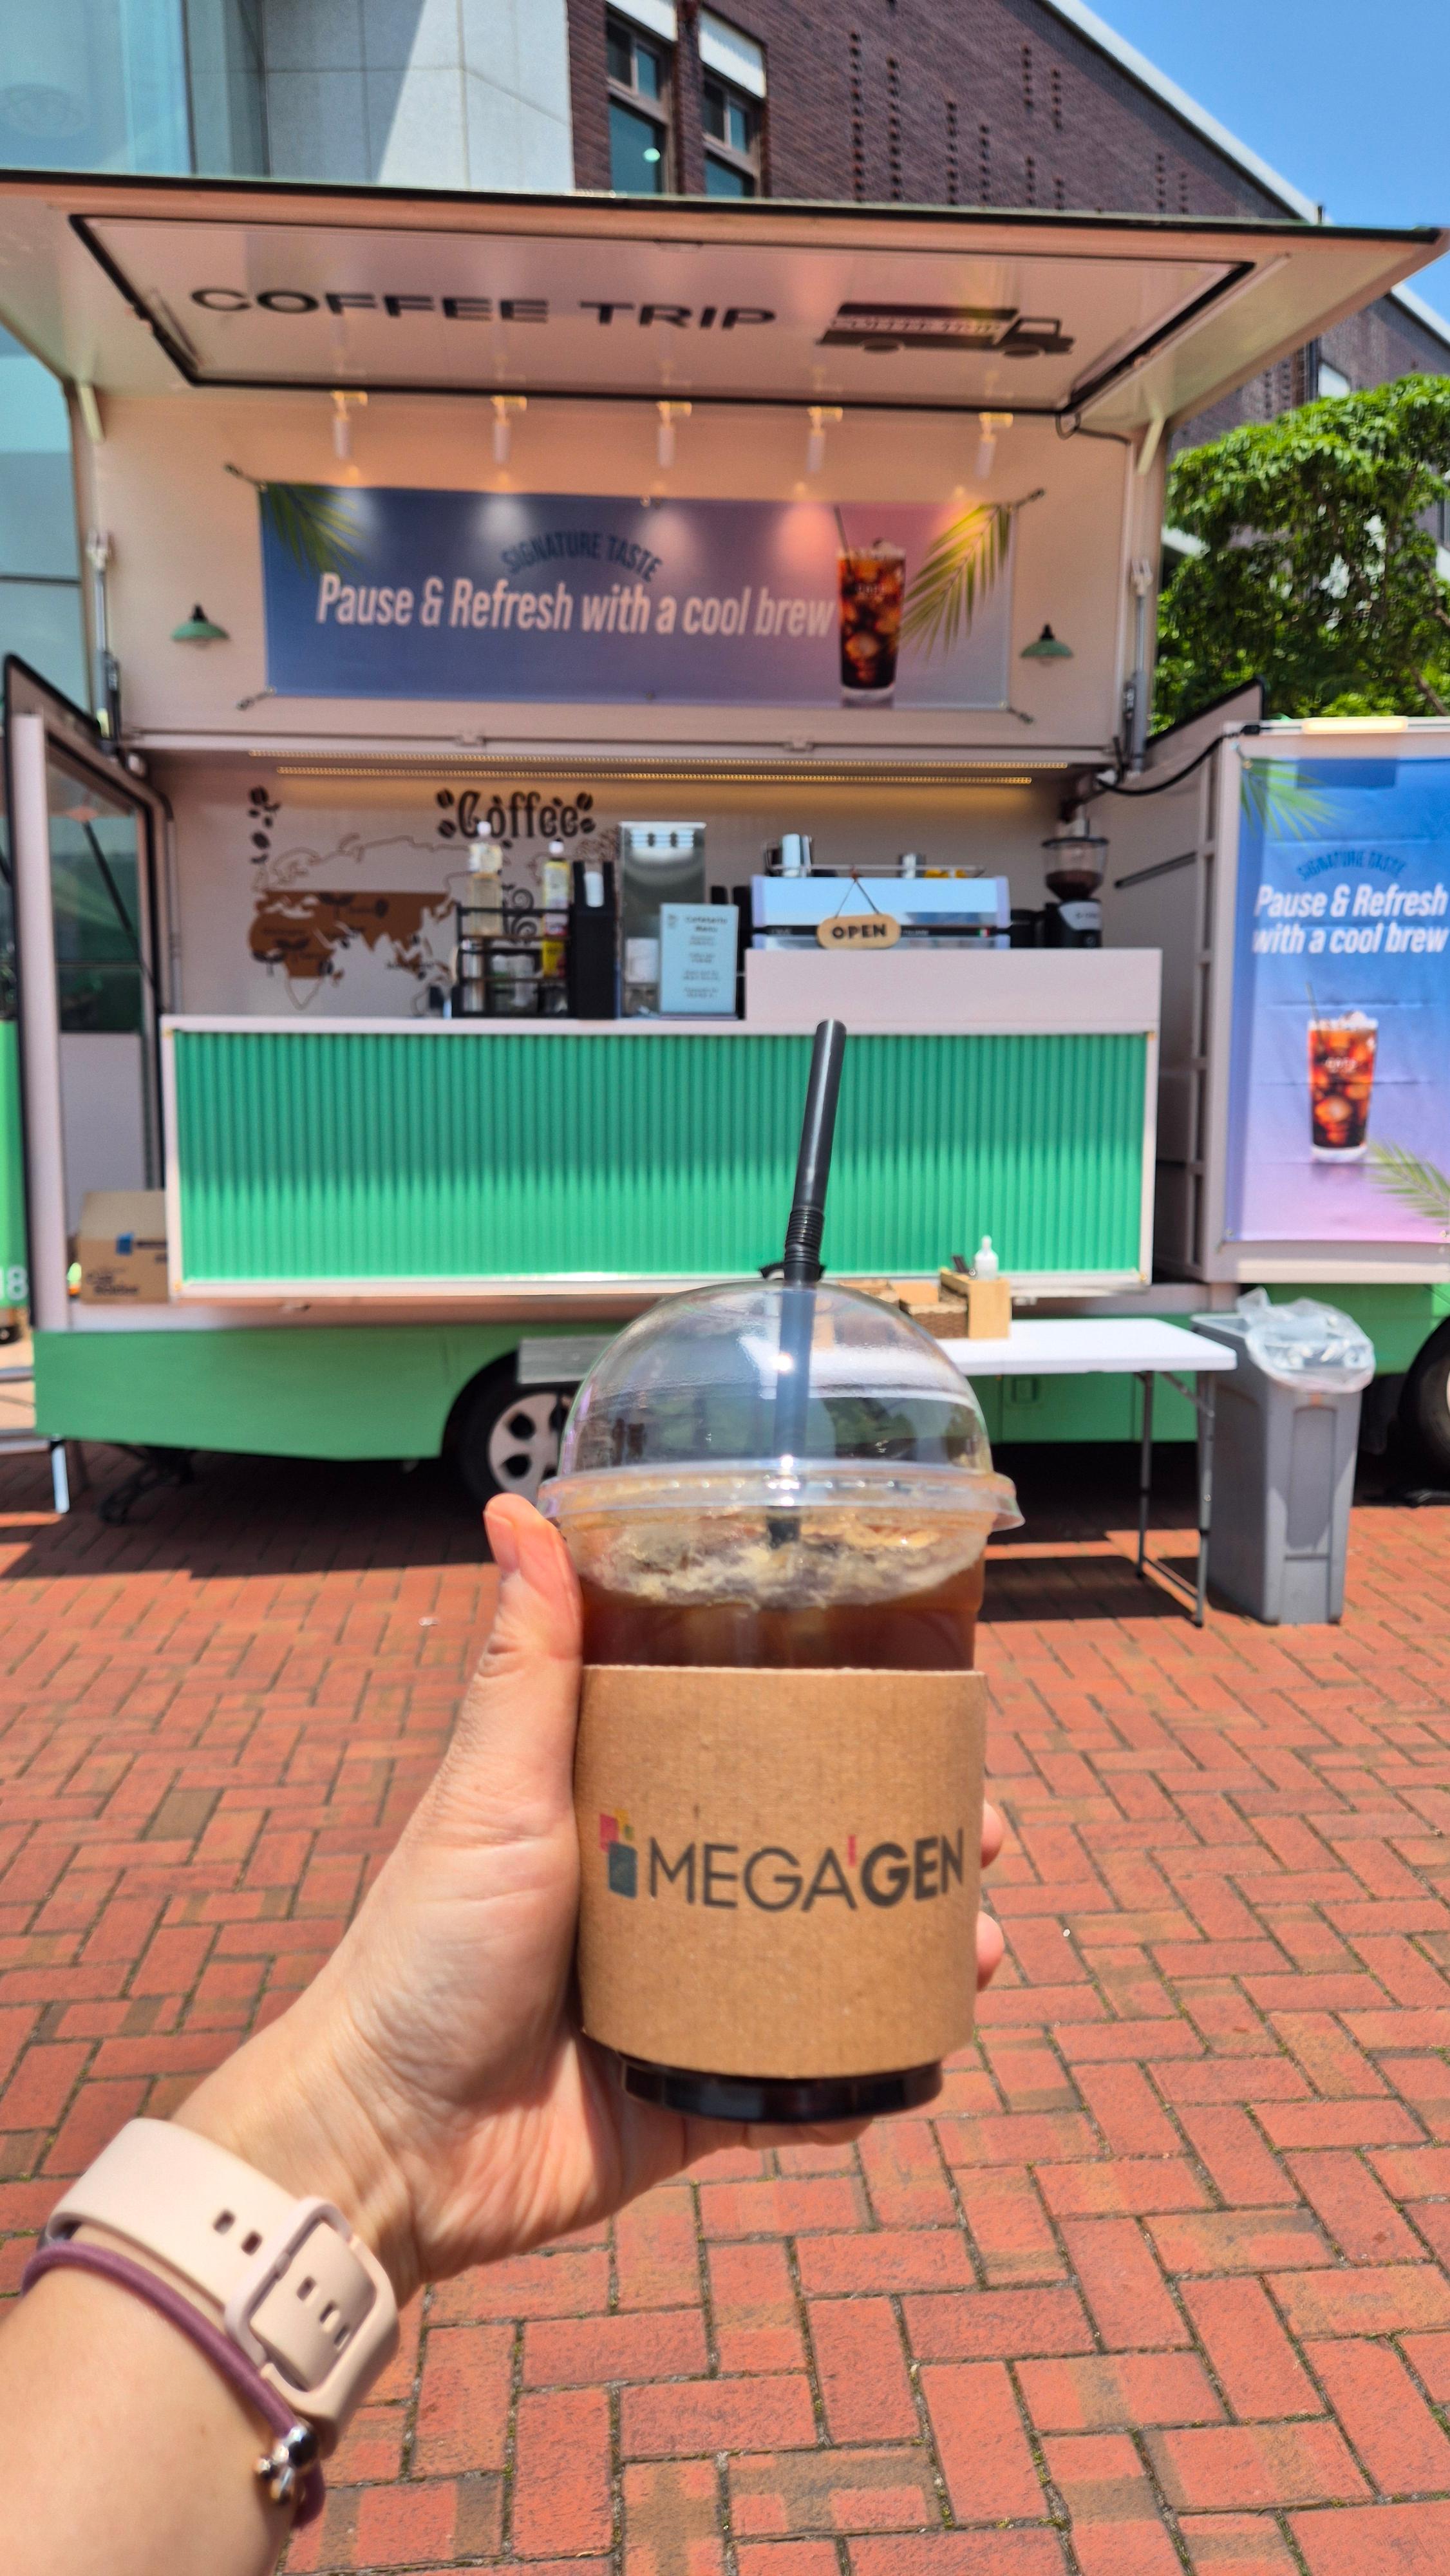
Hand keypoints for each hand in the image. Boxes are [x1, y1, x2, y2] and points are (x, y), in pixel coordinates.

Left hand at [179, 1496, 1005, 2303]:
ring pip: (831, 1966)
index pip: (753, 1746)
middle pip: (815, 1853)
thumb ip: (527, 1662)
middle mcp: (669, 1898)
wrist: (384, 2139)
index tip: (924, 1703)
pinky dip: (867, 2071)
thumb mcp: (489, 1791)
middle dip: (909, 1843)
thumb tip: (517, 1504)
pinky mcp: (697, 2100)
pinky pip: (803, 2084)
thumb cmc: (421, 1950)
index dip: (844, 1724)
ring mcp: (688, 2002)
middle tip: (978, 1832)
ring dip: (915, 1952)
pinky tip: (925, 2051)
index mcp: (625, 1811)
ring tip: (975, 1941)